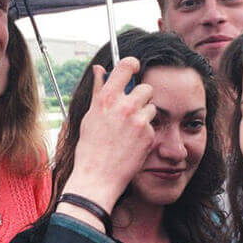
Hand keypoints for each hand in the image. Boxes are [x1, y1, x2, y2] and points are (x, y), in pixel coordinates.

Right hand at [64, 58, 155, 213]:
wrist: (98, 177)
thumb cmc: (90, 148)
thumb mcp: (90, 116)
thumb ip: (98, 91)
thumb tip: (99, 69)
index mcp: (106, 98)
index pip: (126, 66)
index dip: (132, 65)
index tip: (134, 68)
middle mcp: (124, 106)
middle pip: (146, 88)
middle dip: (141, 97)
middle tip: (131, 109)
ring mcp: (138, 121)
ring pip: (151, 107)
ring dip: (144, 115)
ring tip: (130, 130)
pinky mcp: (148, 135)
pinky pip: (152, 126)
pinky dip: (145, 132)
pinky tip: (132, 143)